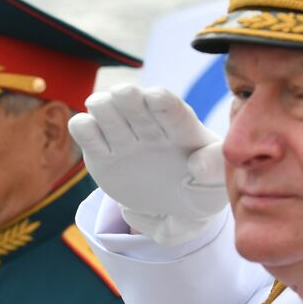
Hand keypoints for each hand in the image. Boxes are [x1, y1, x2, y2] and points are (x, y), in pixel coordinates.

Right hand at [69, 86, 226, 245]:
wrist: (179, 206)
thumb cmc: (203, 186)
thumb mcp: (220, 180)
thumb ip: (216, 168)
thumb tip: (196, 166)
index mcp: (180, 126)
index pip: (169, 106)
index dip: (160, 100)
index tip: (156, 98)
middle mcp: (148, 125)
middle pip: (130, 98)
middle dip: (126, 97)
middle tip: (125, 105)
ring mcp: (122, 138)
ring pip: (102, 106)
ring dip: (102, 107)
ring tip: (108, 122)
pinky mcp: (100, 155)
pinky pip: (84, 130)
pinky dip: (82, 127)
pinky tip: (91, 137)